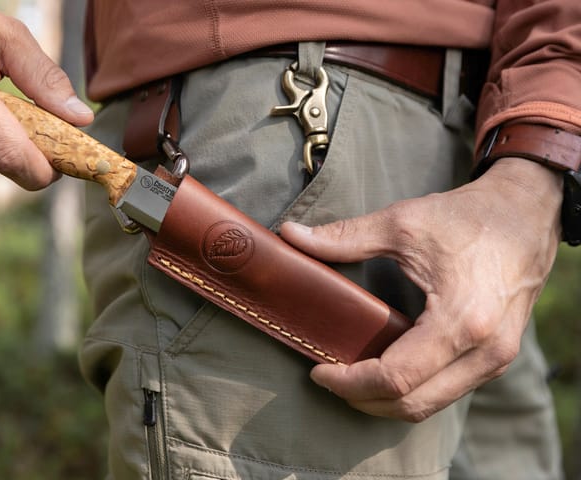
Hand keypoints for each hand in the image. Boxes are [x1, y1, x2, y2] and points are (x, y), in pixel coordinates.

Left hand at [281, 157, 561, 421]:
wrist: (528, 212)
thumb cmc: (468, 216)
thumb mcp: (402, 223)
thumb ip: (343, 236)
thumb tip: (290, 235)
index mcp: (463, 321)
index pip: (395, 378)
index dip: (349, 382)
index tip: (317, 370)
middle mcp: (486, 352)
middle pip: (412, 405)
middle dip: (362, 399)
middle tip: (328, 378)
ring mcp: (496, 360)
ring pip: (431, 406)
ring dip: (386, 401)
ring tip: (350, 377)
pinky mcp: (497, 358)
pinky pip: (447, 391)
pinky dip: (412, 391)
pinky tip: (384, 370)